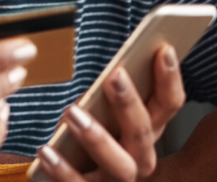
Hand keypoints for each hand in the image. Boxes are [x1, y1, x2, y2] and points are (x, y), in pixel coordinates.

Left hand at [35, 44, 185, 181]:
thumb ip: (109, 94)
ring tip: (71, 112)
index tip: (163, 48)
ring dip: (97, 137)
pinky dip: (62, 169)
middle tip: (114, 76)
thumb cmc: (89, 136)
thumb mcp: (102, 111)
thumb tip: (113, 68)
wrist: (77, 179)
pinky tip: (46, 150)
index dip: (170, 78)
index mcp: (148, 131)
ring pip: (119, 164)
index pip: (170, 105)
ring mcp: (119, 180)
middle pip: (143, 132)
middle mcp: (141, 158)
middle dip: (130, 103)